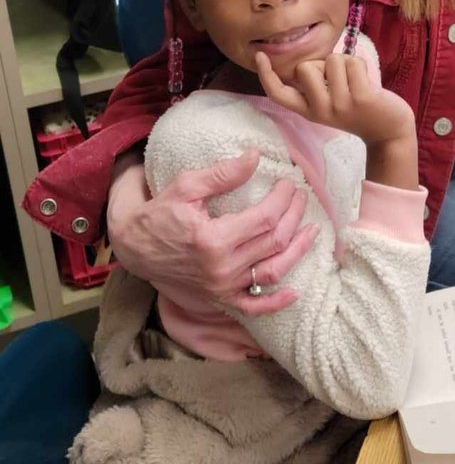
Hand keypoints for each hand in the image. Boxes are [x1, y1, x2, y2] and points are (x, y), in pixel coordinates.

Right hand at [106, 151, 319, 315]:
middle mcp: (221, 268)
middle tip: (301, 196)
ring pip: (273, 271)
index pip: (266, 218)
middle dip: (294, 215)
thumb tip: (255, 157)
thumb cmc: (159, 212)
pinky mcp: (219, 298)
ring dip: (298, 251)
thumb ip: (222, 174)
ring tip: (312, 230)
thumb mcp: (186, 186)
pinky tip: (295, 292)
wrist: (134, 247)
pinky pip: (253, 306)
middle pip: (275, 241)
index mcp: (214, 239)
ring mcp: (222, 286)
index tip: (289, 182)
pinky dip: (275, 303)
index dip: (283, 199)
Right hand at [256, 52, 415, 148]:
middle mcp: (320, 110)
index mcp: (309, 111)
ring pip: (331, 60)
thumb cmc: (359, 109)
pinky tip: (366, 82)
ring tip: (355, 81)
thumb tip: (309, 61)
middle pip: (305, 67)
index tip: (260, 55)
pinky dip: (360, 64)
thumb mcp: (330, 104)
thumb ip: (316, 86)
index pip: (279, 94)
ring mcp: (340, 104)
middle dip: (322, 64)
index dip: (266, 75)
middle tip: (339, 80)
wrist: (389, 131)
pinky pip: (352, 62)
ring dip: (345, 62)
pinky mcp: (361, 97)